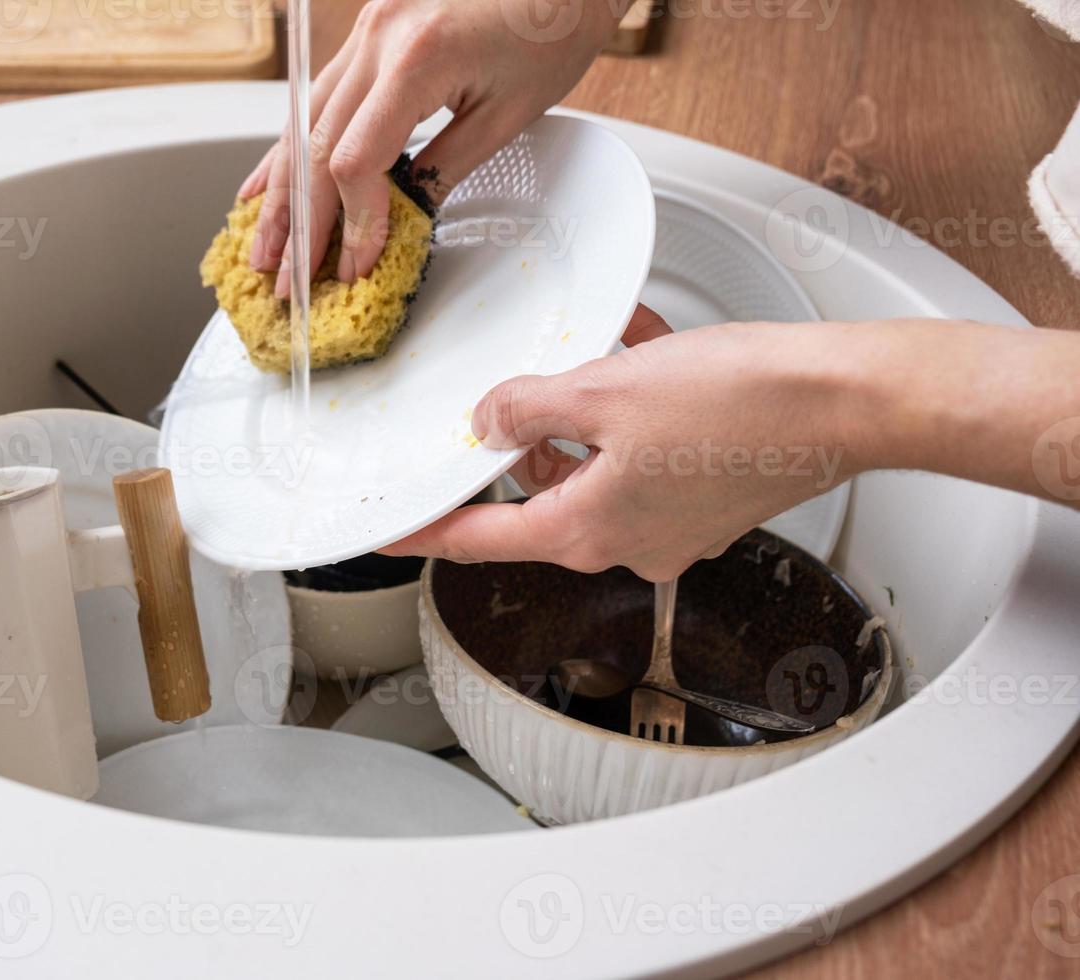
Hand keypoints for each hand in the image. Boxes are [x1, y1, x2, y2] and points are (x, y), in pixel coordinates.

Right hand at [241, 0, 626, 296]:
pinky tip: (264, 184)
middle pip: (315, 146)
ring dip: (281, 193)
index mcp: (416, 58)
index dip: (352, 223)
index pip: (356, 160)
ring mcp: (367, 30)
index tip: (355, 267)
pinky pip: (317, 96)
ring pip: (303, 122)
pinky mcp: (369, 31)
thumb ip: (444, 169)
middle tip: (288, 283)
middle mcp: (378, 37)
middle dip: (299, 224)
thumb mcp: (507, 115)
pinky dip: (291, 146)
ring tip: (263, 248)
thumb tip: (400, 219)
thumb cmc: (553, 28)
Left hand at [383, 308, 871, 580]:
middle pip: (540, 493)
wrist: (845, 402)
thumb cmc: (746, 405)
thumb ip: (528, 406)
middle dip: (531, 435)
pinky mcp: (705, 496)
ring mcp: (671, 524)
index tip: (391, 534)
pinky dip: (635, 405)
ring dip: (588, 408)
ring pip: (594, 462)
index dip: (426, 533)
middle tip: (526, 389)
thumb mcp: (605, 390)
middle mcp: (628, 540)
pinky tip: (645, 351)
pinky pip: (644, 451)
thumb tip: (491, 420)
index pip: (479, 539)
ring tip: (605, 354)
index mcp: (588, 530)